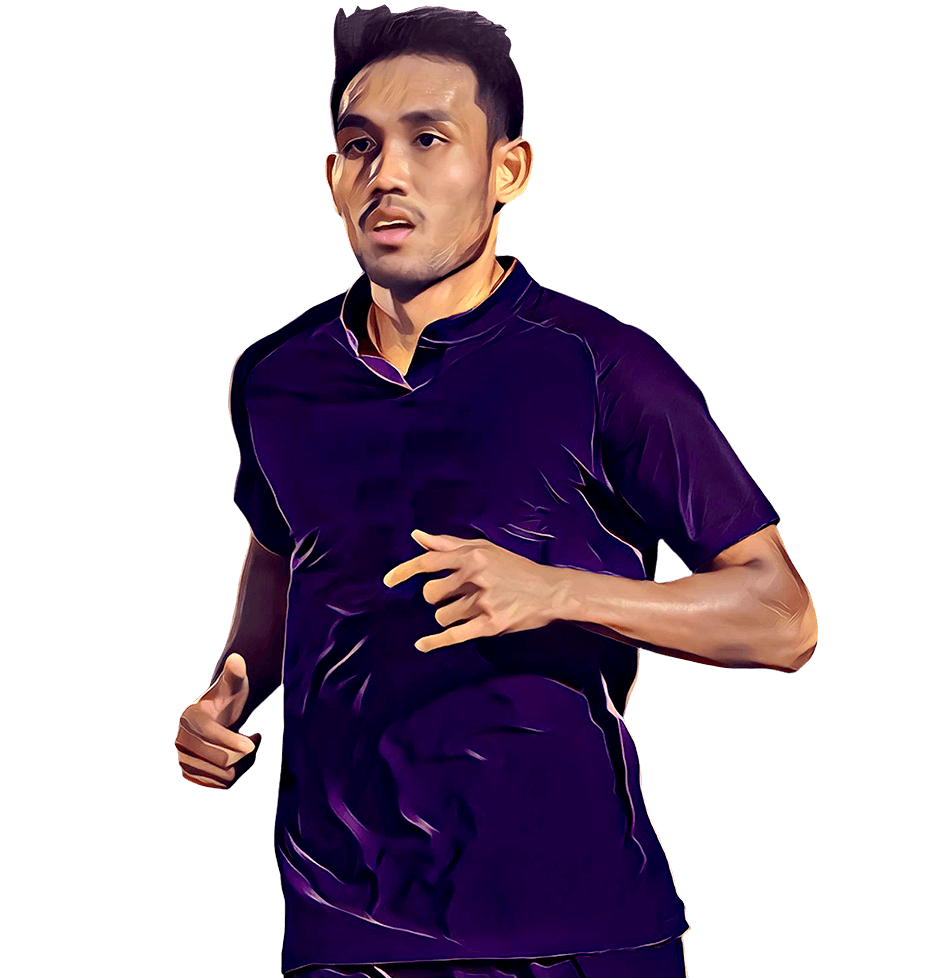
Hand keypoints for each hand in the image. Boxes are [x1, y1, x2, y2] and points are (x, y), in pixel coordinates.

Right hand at [176, 653, 260, 788]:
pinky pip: (219, 786)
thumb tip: (237, 659)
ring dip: (242, 765)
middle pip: (221, 759)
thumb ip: (236, 673)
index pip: (212, 735)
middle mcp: (181, 740)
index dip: (234, 741)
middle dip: (244, 752)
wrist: (219, 717)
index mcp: (190, 717)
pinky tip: (241, 761)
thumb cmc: (228, 698)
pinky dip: (235, 777)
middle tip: (254, 740)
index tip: (254, 740)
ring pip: (222, 776)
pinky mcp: (191, 775)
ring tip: (248, 747)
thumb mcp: (234, 684)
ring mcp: (184, 760)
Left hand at [383, 529, 567, 651]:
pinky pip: (454, 635)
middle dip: (437, 598)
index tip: (388, 581)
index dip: (404, 572)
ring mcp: (484, 602)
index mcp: (472, 556)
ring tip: (471, 610)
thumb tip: (418, 537)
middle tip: (454, 597)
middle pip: (432, 594)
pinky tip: (421, 644)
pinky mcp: (491, 624)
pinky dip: (435, 641)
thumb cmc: (515, 568)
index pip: (428, 562)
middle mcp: (476, 576)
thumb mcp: (485, 549)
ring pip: (443, 615)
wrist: (551, 591)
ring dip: (450, 616)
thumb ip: (449, 544)